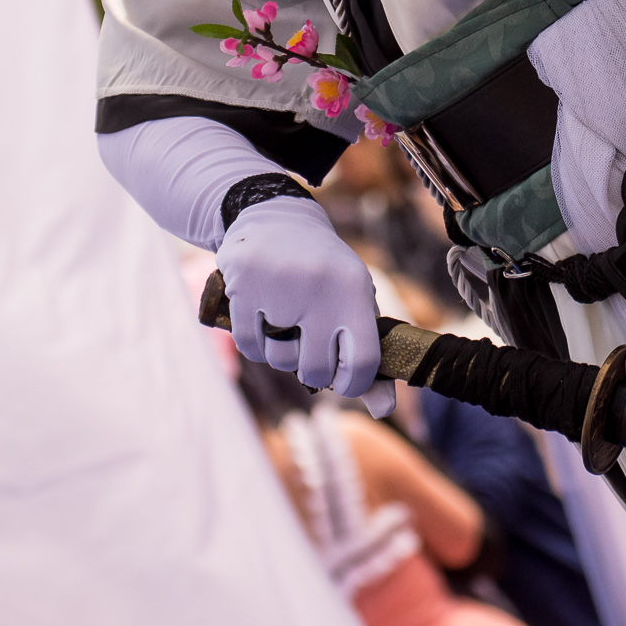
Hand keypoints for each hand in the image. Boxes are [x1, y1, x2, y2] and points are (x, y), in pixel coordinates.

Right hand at [217, 196, 381, 396]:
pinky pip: (249, 346)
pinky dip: (254, 342)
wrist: (277, 217)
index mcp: (355, 289)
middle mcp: (320, 286)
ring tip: (285, 319)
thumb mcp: (354, 301)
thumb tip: (383, 408)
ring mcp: (278, 285)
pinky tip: (260, 315)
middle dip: (312, 369)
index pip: (364, 362)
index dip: (354, 385)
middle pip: (316, 370)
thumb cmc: (325, 271)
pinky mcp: (243, 284)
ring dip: (281, 352)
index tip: (343, 381)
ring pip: (279, 359)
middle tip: (309, 345)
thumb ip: (369, 354)